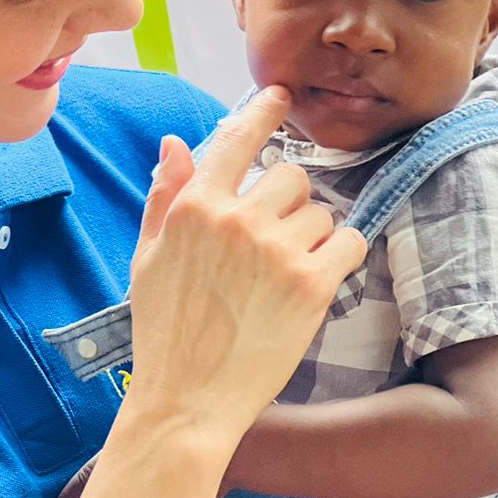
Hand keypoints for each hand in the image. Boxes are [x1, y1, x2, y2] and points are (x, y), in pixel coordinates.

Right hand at [127, 91, 365, 446]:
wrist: (188, 399)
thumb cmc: (163, 332)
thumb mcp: (147, 258)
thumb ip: (165, 198)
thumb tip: (176, 145)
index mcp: (194, 207)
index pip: (238, 139)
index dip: (264, 112)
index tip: (282, 97)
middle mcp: (238, 219)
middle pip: (290, 177)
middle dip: (288, 204)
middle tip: (271, 243)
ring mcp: (278, 250)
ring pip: (321, 213)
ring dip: (312, 235)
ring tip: (284, 275)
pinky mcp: (313, 285)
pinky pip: (350, 242)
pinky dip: (342, 255)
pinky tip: (318, 277)